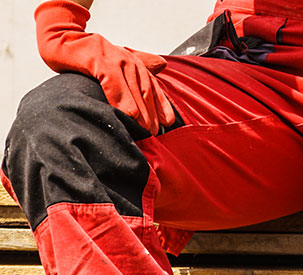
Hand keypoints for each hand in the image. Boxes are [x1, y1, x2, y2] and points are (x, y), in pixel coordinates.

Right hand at [35, 0, 174, 134]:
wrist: (61, 39)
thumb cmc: (89, 56)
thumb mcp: (116, 62)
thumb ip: (139, 64)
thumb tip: (163, 63)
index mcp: (135, 64)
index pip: (154, 87)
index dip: (162, 106)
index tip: (167, 124)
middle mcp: (129, 61)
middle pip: (146, 91)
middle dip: (151, 114)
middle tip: (153, 134)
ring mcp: (115, 59)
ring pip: (133, 88)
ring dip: (140, 111)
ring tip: (143, 129)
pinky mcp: (98, 59)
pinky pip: (113, 82)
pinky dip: (120, 98)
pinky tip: (126, 114)